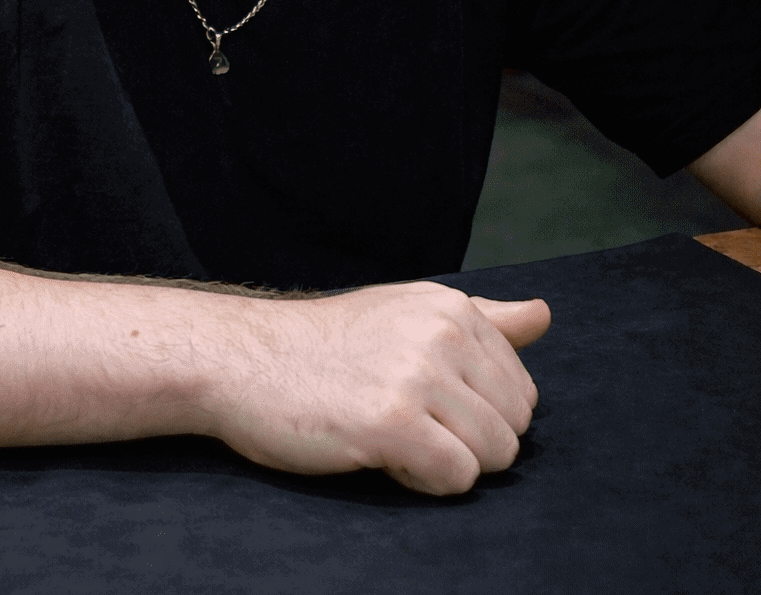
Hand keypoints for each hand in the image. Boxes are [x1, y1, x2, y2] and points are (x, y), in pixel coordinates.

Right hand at [203, 281, 550, 496]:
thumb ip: (483, 318)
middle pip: (514, 429)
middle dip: (467, 443)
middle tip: (404, 421)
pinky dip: (424, 481)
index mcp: (453, 308)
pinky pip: (456, 478)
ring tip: (389, 436)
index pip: (522, 391)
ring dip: (445, 463)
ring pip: (492, 457)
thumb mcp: (407, 313)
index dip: (475, 414)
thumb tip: (544, 315)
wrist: (244, 359)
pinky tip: (380, 454)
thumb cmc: (328, 345)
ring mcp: (417, 375)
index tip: (422, 400)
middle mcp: (443, 333)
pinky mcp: (391, 422)